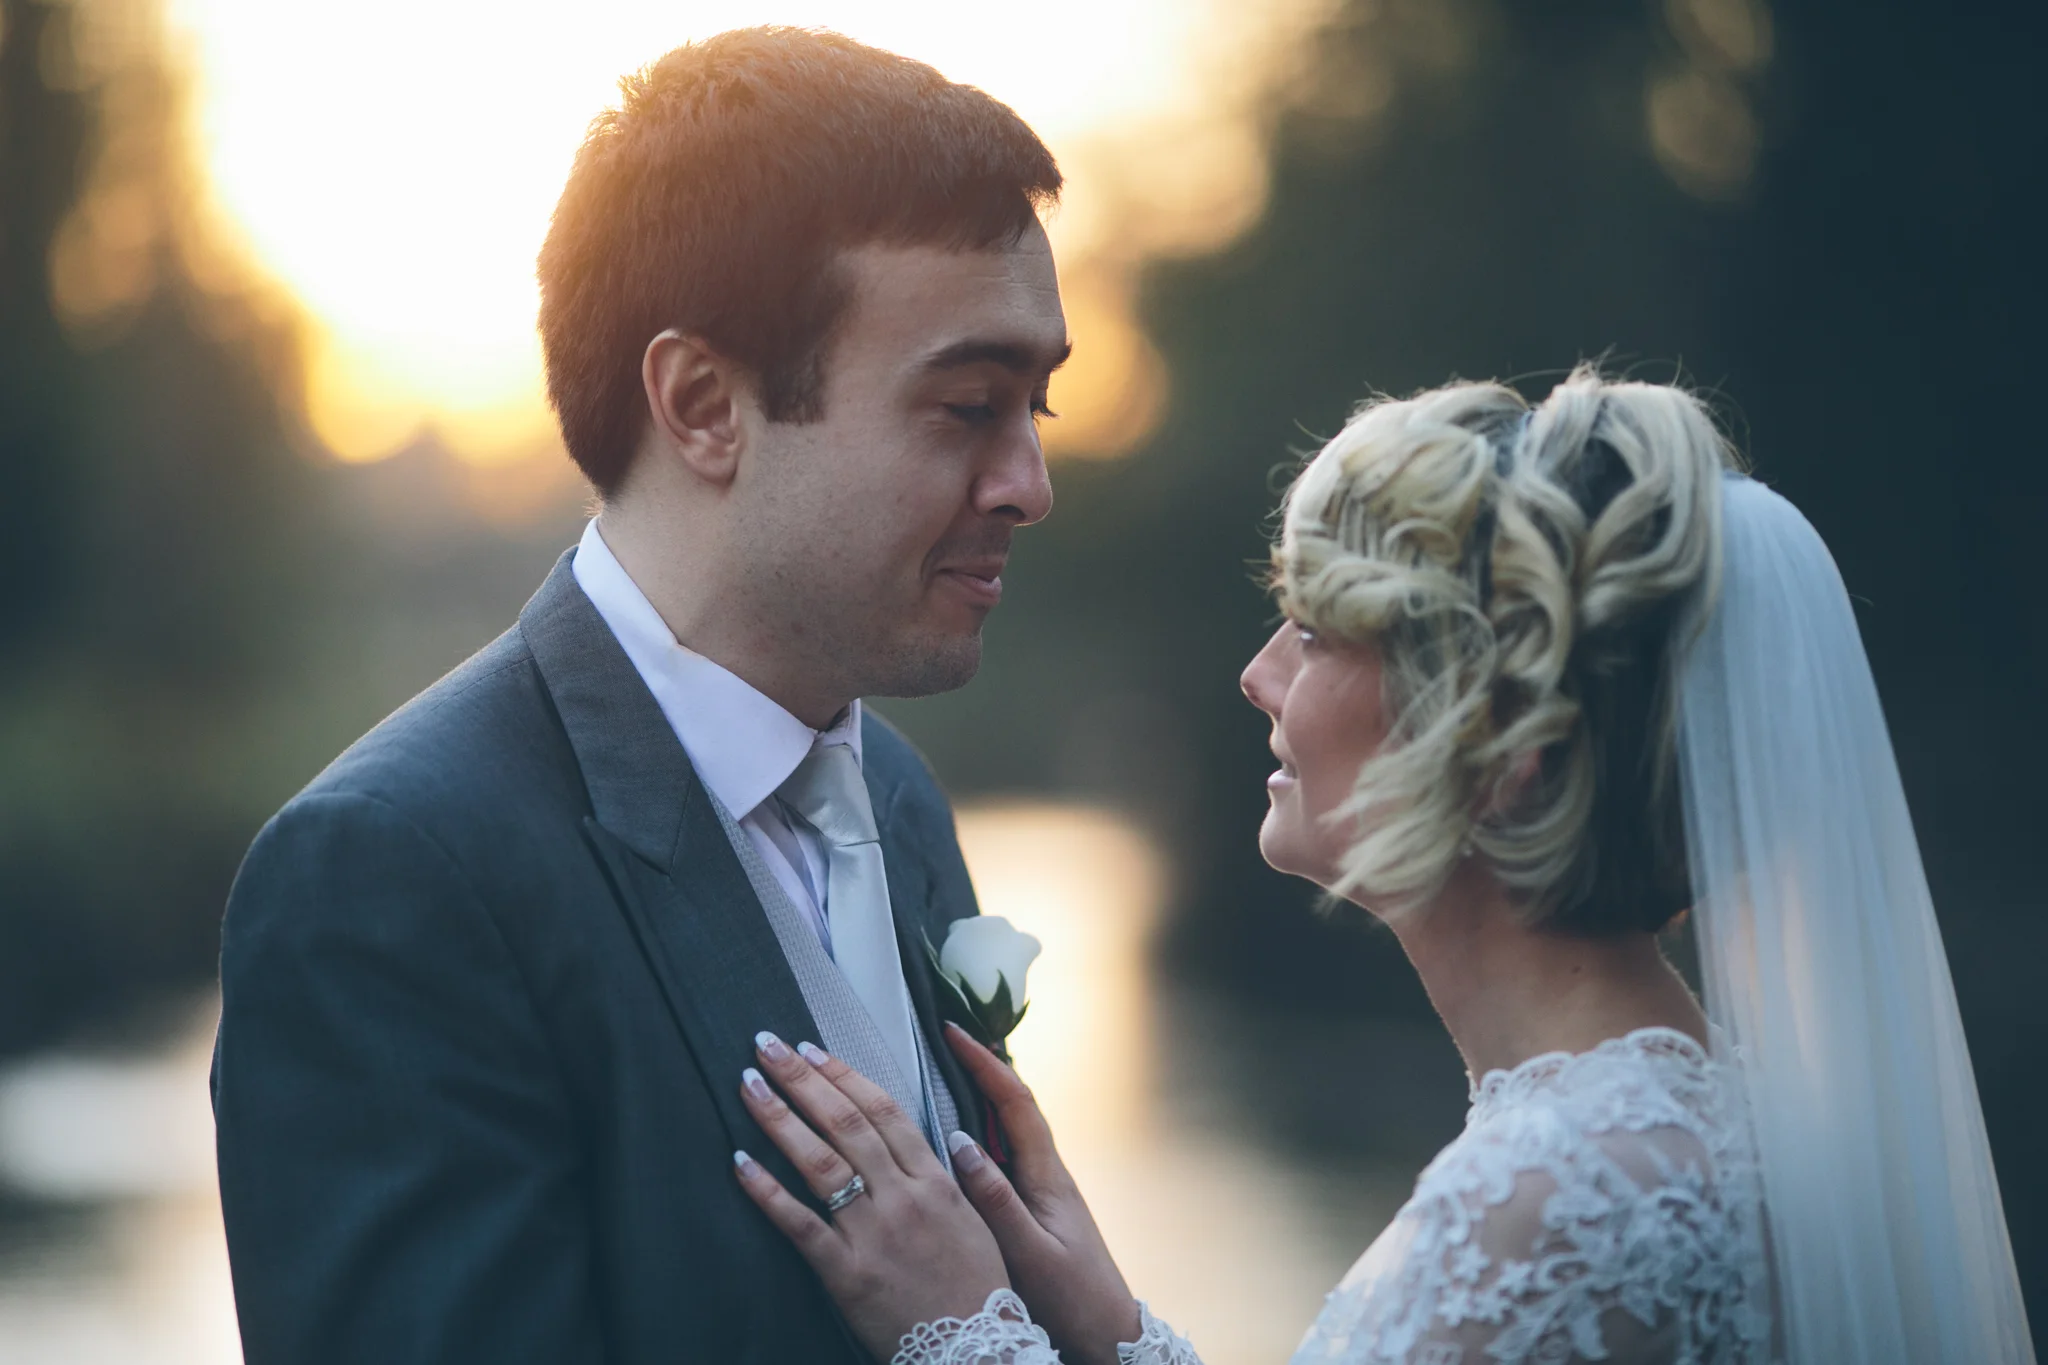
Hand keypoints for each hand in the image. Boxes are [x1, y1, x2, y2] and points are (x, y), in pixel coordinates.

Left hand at [732, 1031, 1009, 1361]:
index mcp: (935, 1181)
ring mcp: (873, 1234)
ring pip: (820, 1162)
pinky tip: (740, 1162)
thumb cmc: (976, 1287)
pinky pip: (800, 1224)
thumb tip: (946, 1135)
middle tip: (767, 1046)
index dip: (842, 1075)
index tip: (811, 1050)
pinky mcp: (846, 1273)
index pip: (883, 1111)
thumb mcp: (976, 1220)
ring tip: (748, 1086)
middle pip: (846, 1123)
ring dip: (779, 1119)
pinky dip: (767, 1191)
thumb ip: (954, 1175)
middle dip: (802, 1080)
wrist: (976, 1350)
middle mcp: (903, 1199)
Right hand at [944, 1023, 1142, 1364]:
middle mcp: (1048, 1173)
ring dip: (984, 1095)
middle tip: (948, 1040)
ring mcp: (1044, 1189)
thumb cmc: (1074, 1300)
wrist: (1109, 1333)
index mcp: (1047, 1176)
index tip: (954, 1033)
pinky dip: (985, 1131)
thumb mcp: (1030, 1253)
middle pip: (1015, 1104)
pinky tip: (964, 1138)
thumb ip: (994, 1200)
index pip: (1015, 1102)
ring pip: (1012, 1128)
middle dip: (984, 1066)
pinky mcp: (1038, 1207)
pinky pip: (1008, 1154)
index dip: (985, 1063)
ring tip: (948, 1071)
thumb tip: (960, 1144)